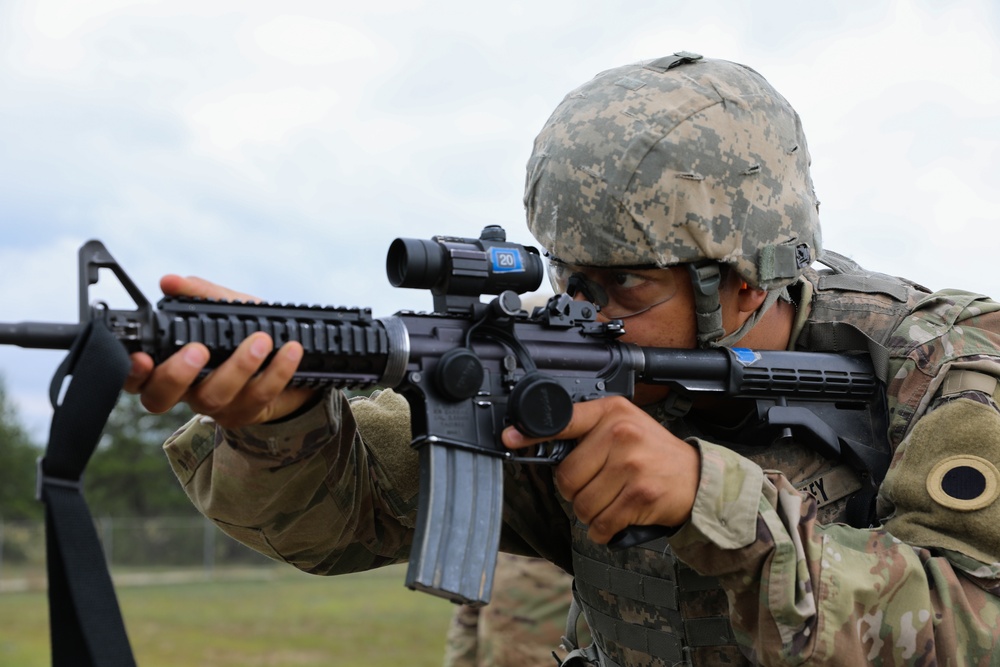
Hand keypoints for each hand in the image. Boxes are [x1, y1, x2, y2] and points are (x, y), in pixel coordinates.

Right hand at [124, 274, 315, 428]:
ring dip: (238, 366)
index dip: (132, 372)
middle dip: (177, 375)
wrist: (295, 359)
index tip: (143, 358)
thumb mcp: (226, 308)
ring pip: (215, 396)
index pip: (137, 376)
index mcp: (172, 364)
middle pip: (162, 397)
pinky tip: (291, 350)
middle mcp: (188, 389)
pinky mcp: (249, 412)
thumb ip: (199, 294)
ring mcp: (218, 405)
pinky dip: (278, 371)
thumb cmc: (248, 333)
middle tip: (198, 350)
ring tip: (262, 341)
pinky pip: (259, 396)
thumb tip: (170, 281)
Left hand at [502, 396, 700, 543]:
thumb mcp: (624, 426)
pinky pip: (600, 523)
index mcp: (612, 412)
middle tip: (599, 486)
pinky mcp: (639, 495)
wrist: (698, 479)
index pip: (563, 420)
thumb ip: (589, 431)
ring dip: (591, 513)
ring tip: (612, 501)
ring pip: (581, 504)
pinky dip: (604, 529)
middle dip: (576, 491)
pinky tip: (618, 518)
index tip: (509, 438)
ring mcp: (631, 464)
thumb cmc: (654, 455)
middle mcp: (620, 433)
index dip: (532, 432)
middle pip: (567, 477)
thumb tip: (541, 444)